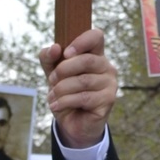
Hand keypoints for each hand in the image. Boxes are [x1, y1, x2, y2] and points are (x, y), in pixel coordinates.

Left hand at [38, 26, 117, 147]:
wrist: (72, 123)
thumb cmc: (66, 94)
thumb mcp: (53, 74)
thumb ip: (49, 58)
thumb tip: (55, 48)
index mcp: (95, 55)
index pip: (96, 36)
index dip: (81, 41)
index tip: (65, 53)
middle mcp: (106, 67)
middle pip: (87, 60)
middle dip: (64, 70)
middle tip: (51, 80)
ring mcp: (110, 84)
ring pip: (83, 81)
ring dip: (62, 88)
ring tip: (52, 96)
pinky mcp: (108, 100)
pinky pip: (84, 97)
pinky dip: (65, 101)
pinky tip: (56, 105)